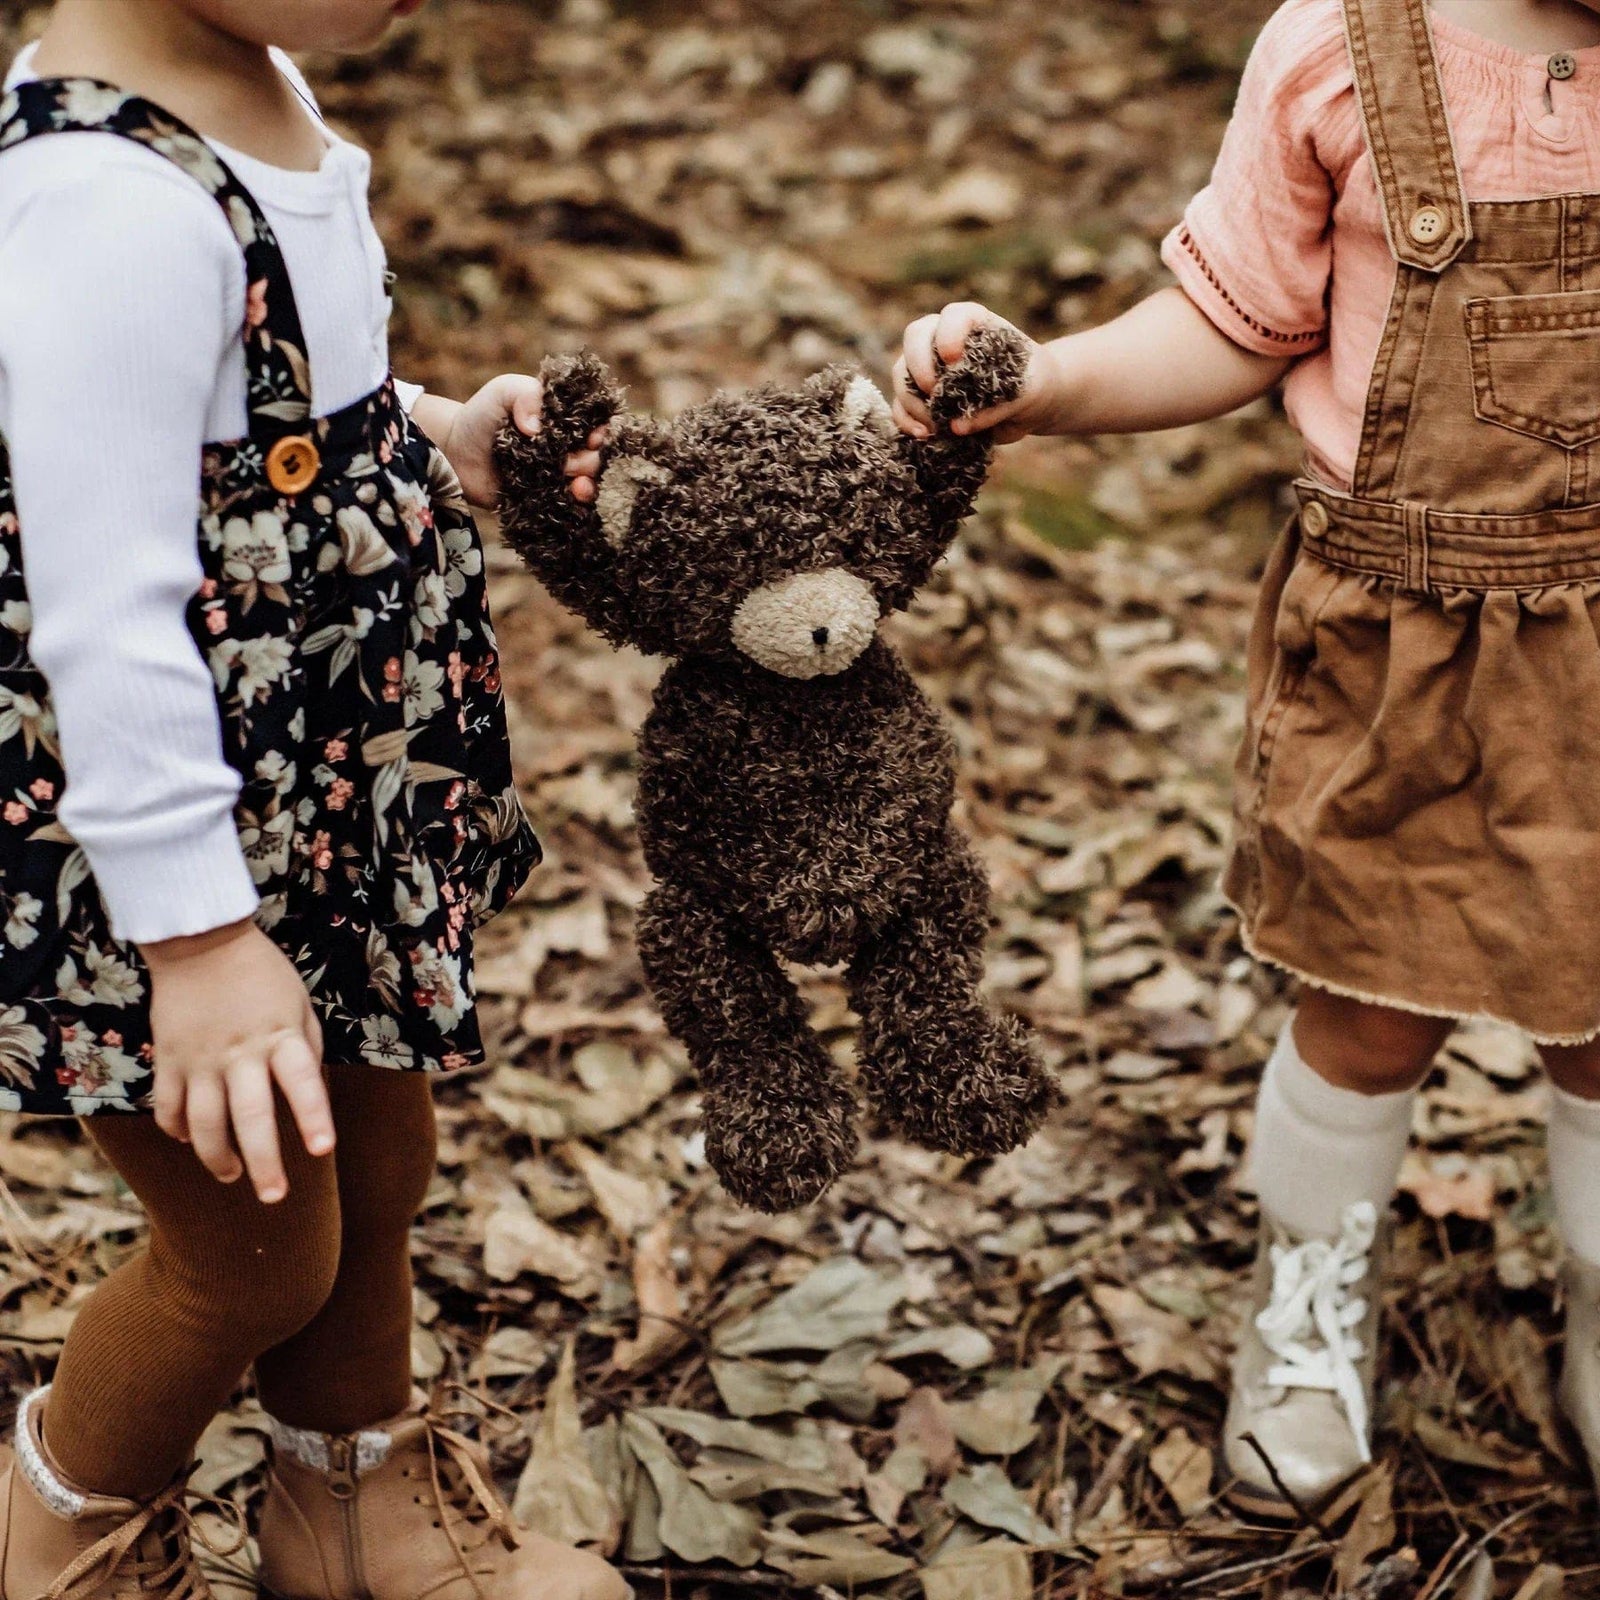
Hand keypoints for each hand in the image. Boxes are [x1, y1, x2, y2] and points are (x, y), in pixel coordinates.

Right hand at [141, 918, 333, 1201]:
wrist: (200, 942)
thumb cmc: (262, 974)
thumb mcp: (299, 1003)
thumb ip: (305, 1048)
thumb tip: (310, 1094)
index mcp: (281, 1035)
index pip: (302, 1083)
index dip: (313, 1118)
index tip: (322, 1151)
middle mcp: (241, 1052)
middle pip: (251, 1117)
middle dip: (264, 1162)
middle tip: (274, 1197)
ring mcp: (201, 1058)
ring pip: (205, 1123)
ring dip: (218, 1157)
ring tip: (233, 1175)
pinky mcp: (169, 1059)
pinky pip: (168, 1107)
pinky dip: (178, 1129)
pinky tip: (191, 1140)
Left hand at [416, 375, 607, 507]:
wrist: (454, 454)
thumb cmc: (481, 417)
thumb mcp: (503, 391)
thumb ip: (526, 395)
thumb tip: (538, 428)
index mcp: (564, 420)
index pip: (598, 426)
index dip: (601, 433)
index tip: (591, 438)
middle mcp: (566, 449)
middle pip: (597, 458)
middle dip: (590, 461)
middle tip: (568, 462)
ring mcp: (557, 476)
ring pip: (589, 484)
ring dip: (589, 486)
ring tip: (577, 487)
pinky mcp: (547, 500)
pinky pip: (570, 507)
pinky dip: (576, 506)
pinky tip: (572, 499)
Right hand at [893, 302, 1054, 444]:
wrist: (1031, 403)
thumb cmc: (1033, 385)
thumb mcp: (1028, 393)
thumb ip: (998, 406)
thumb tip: (956, 427)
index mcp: (975, 324)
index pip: (953, 316)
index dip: (948, 334)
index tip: (952, 359)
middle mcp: (945, 340)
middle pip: (914, 338)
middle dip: (918, 366)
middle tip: (934, 392)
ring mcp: (930, 368)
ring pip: (902, 373)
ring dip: (911, 400)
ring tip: (934, 425)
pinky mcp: (924, 398)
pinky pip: (900, 406)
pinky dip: (906, 421)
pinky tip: (924, 436)